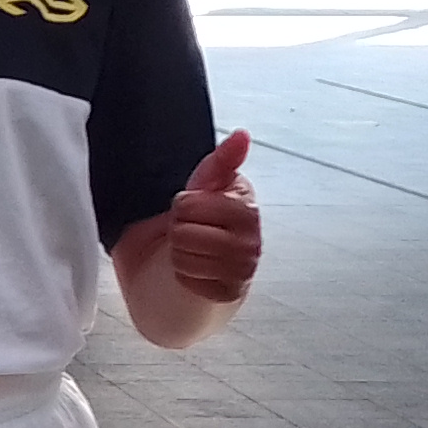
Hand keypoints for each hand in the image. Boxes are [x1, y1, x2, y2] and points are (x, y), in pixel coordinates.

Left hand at [160, 130, 258, 302]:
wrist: (196, 259)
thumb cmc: (200, 219)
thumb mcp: (205, 183)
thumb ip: (222, 159)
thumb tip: (242, 135)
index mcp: (245, 203)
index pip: (190, 205)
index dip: (180, 206)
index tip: (190, 206)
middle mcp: (251, 236)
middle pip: (184, 233)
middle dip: (177, 231)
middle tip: (186, 231)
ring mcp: (244, 266)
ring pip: (186, 259)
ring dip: (178, 254)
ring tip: (189, 249)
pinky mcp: (232, 292)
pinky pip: (192, 283)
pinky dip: (184, 277)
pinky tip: (194, 270)